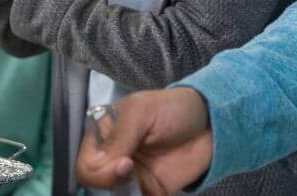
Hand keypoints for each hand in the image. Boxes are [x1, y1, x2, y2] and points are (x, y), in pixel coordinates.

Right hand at [76, 88, 212, 195]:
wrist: (210, 124)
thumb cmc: (173, 109)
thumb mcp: (142, 112)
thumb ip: (119, 136)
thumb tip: (103, 166)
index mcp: (104, 135)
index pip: (86, 163)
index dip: (99, 169)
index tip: (124, 163)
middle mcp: (113, 159)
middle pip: (95, 185)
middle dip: (109, 184)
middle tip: (132, 172)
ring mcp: (130, 178)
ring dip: (124, 194)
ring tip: (143, 185)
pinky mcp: (150, 192)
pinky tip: (152, 191)